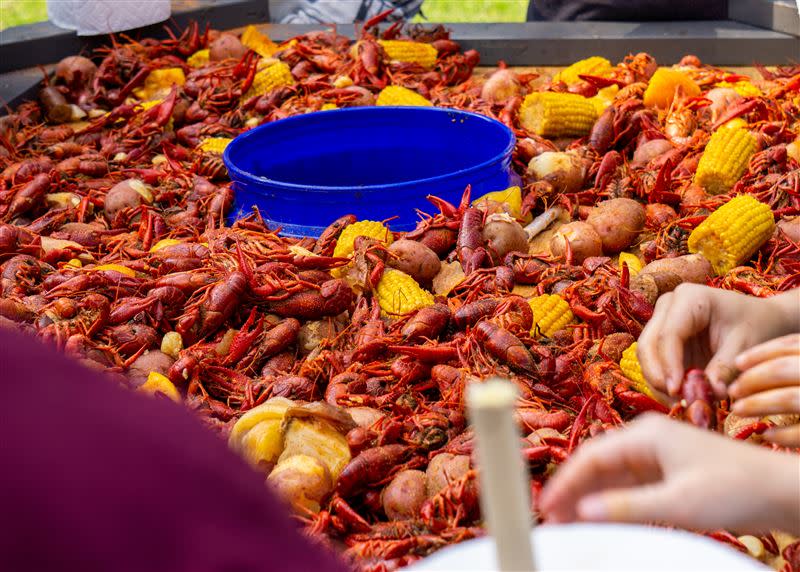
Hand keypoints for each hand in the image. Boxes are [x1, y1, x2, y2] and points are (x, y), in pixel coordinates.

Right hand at [539, 414, 799, 534]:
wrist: (780, 491)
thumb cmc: (734, 488)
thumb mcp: (679, 502)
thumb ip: (628, 507)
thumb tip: (580, 513)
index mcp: (645, 435)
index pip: (591, 455)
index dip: (564, 482)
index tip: (543, 507)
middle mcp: (646, 441)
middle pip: (596, 466)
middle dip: (572, 493)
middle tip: (550, 521)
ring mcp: (656, 459)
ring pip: (610, 480)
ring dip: (589, 502)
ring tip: (566, 525)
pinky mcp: (666, 477)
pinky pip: (628, 491)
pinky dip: (612, 506)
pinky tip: (599, 523)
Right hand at [637, 285, 795, 397]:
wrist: (758, 319)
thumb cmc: (754, 326)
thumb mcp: (745, 346)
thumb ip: (725, 368)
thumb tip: (710, 394)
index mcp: (690, 298)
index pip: (668, 334)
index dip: (668, 365)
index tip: (677, 392)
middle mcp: (668, 306)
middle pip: (648, 344)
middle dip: (658, 376)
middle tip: (677, 402)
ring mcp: (661, 321)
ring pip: (645, 356)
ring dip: (658, 382)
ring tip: (681, 403)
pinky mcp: (661, 338)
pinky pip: (653, 363)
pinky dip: (663, 383)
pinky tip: (680, 398)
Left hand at [729, 334, 799, 447]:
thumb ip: (794, 365)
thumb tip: (745, 366)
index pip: (793, 344)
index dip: (761, 352)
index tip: (737, 362)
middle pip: (785, 368)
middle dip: (753, 379)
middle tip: (732, 390)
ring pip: (791, 398)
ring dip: (759, 404)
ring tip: (739, 410)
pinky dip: (785, 434)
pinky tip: (768, 434)